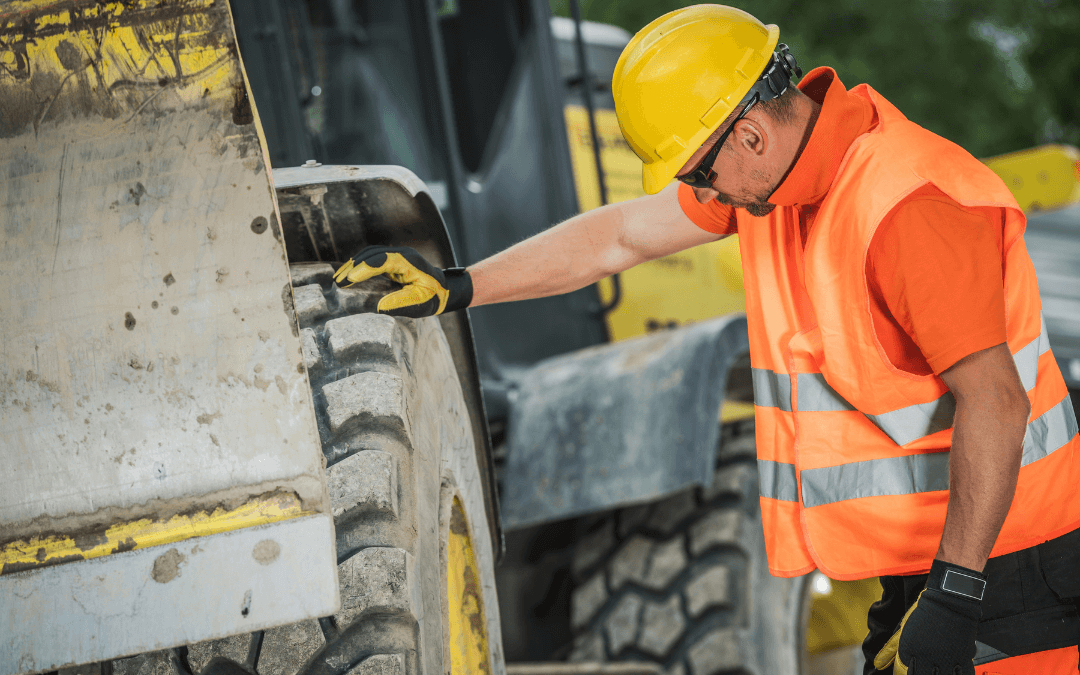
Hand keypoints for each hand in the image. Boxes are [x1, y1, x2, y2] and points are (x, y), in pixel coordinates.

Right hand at [333, 246, 472, 317]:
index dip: (365, 268)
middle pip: (372, 254)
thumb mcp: (419, 302)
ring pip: (370, 254)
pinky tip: (348, 275)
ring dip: (353, 265)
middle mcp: (401, 254)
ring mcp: (396, 255)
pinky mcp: (391, 260)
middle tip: (338, 281)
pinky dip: (358, 265)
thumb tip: (378, 306)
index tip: (349, 279)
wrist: (443, 289)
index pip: (383, 260)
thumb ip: (400, 302)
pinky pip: (372, 258)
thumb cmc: (432, 297)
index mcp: (409, 262)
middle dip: (354, 266)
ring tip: (338, 279)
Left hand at [874, 560, 983, 674]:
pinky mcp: (964, 658)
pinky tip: (953, 671)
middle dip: (922, 674)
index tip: (908, 672)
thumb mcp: (903, 632)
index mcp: (910, 653)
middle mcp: (928, 659)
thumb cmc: (923, 616)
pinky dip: (958, 674)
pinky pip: (963, 674)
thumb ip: (890, 650)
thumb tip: (877, 665)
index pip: (903, 674)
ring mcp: (946, 660)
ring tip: (937, 670)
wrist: (947, 602)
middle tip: (924, 669)